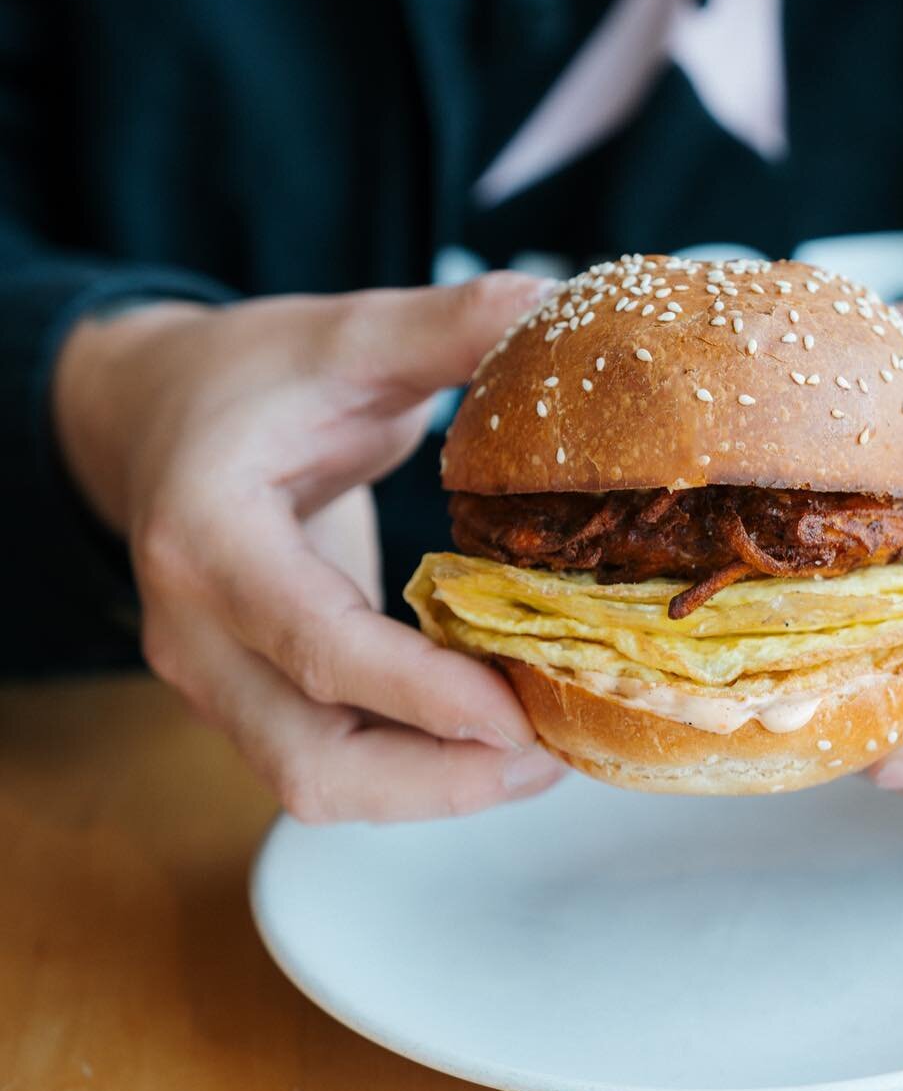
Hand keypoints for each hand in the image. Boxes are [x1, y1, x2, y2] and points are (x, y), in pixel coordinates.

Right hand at [52, 278, 568, 821]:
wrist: (158, 413)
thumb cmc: (250, 376)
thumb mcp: (342, 335)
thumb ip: (444, 326)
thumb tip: (552, 301)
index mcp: (208, 537)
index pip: (314, 643)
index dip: (421, 693)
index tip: (522, 715)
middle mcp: (195, 633)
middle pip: (309, 762)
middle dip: (439, 781)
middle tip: (554, 754)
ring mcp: (216, 677)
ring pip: (319, 784)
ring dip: (433, 789)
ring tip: (543, 755)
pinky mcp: (250, 695)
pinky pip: (330, 761)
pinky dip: (413, 767)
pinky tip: (495, 733)